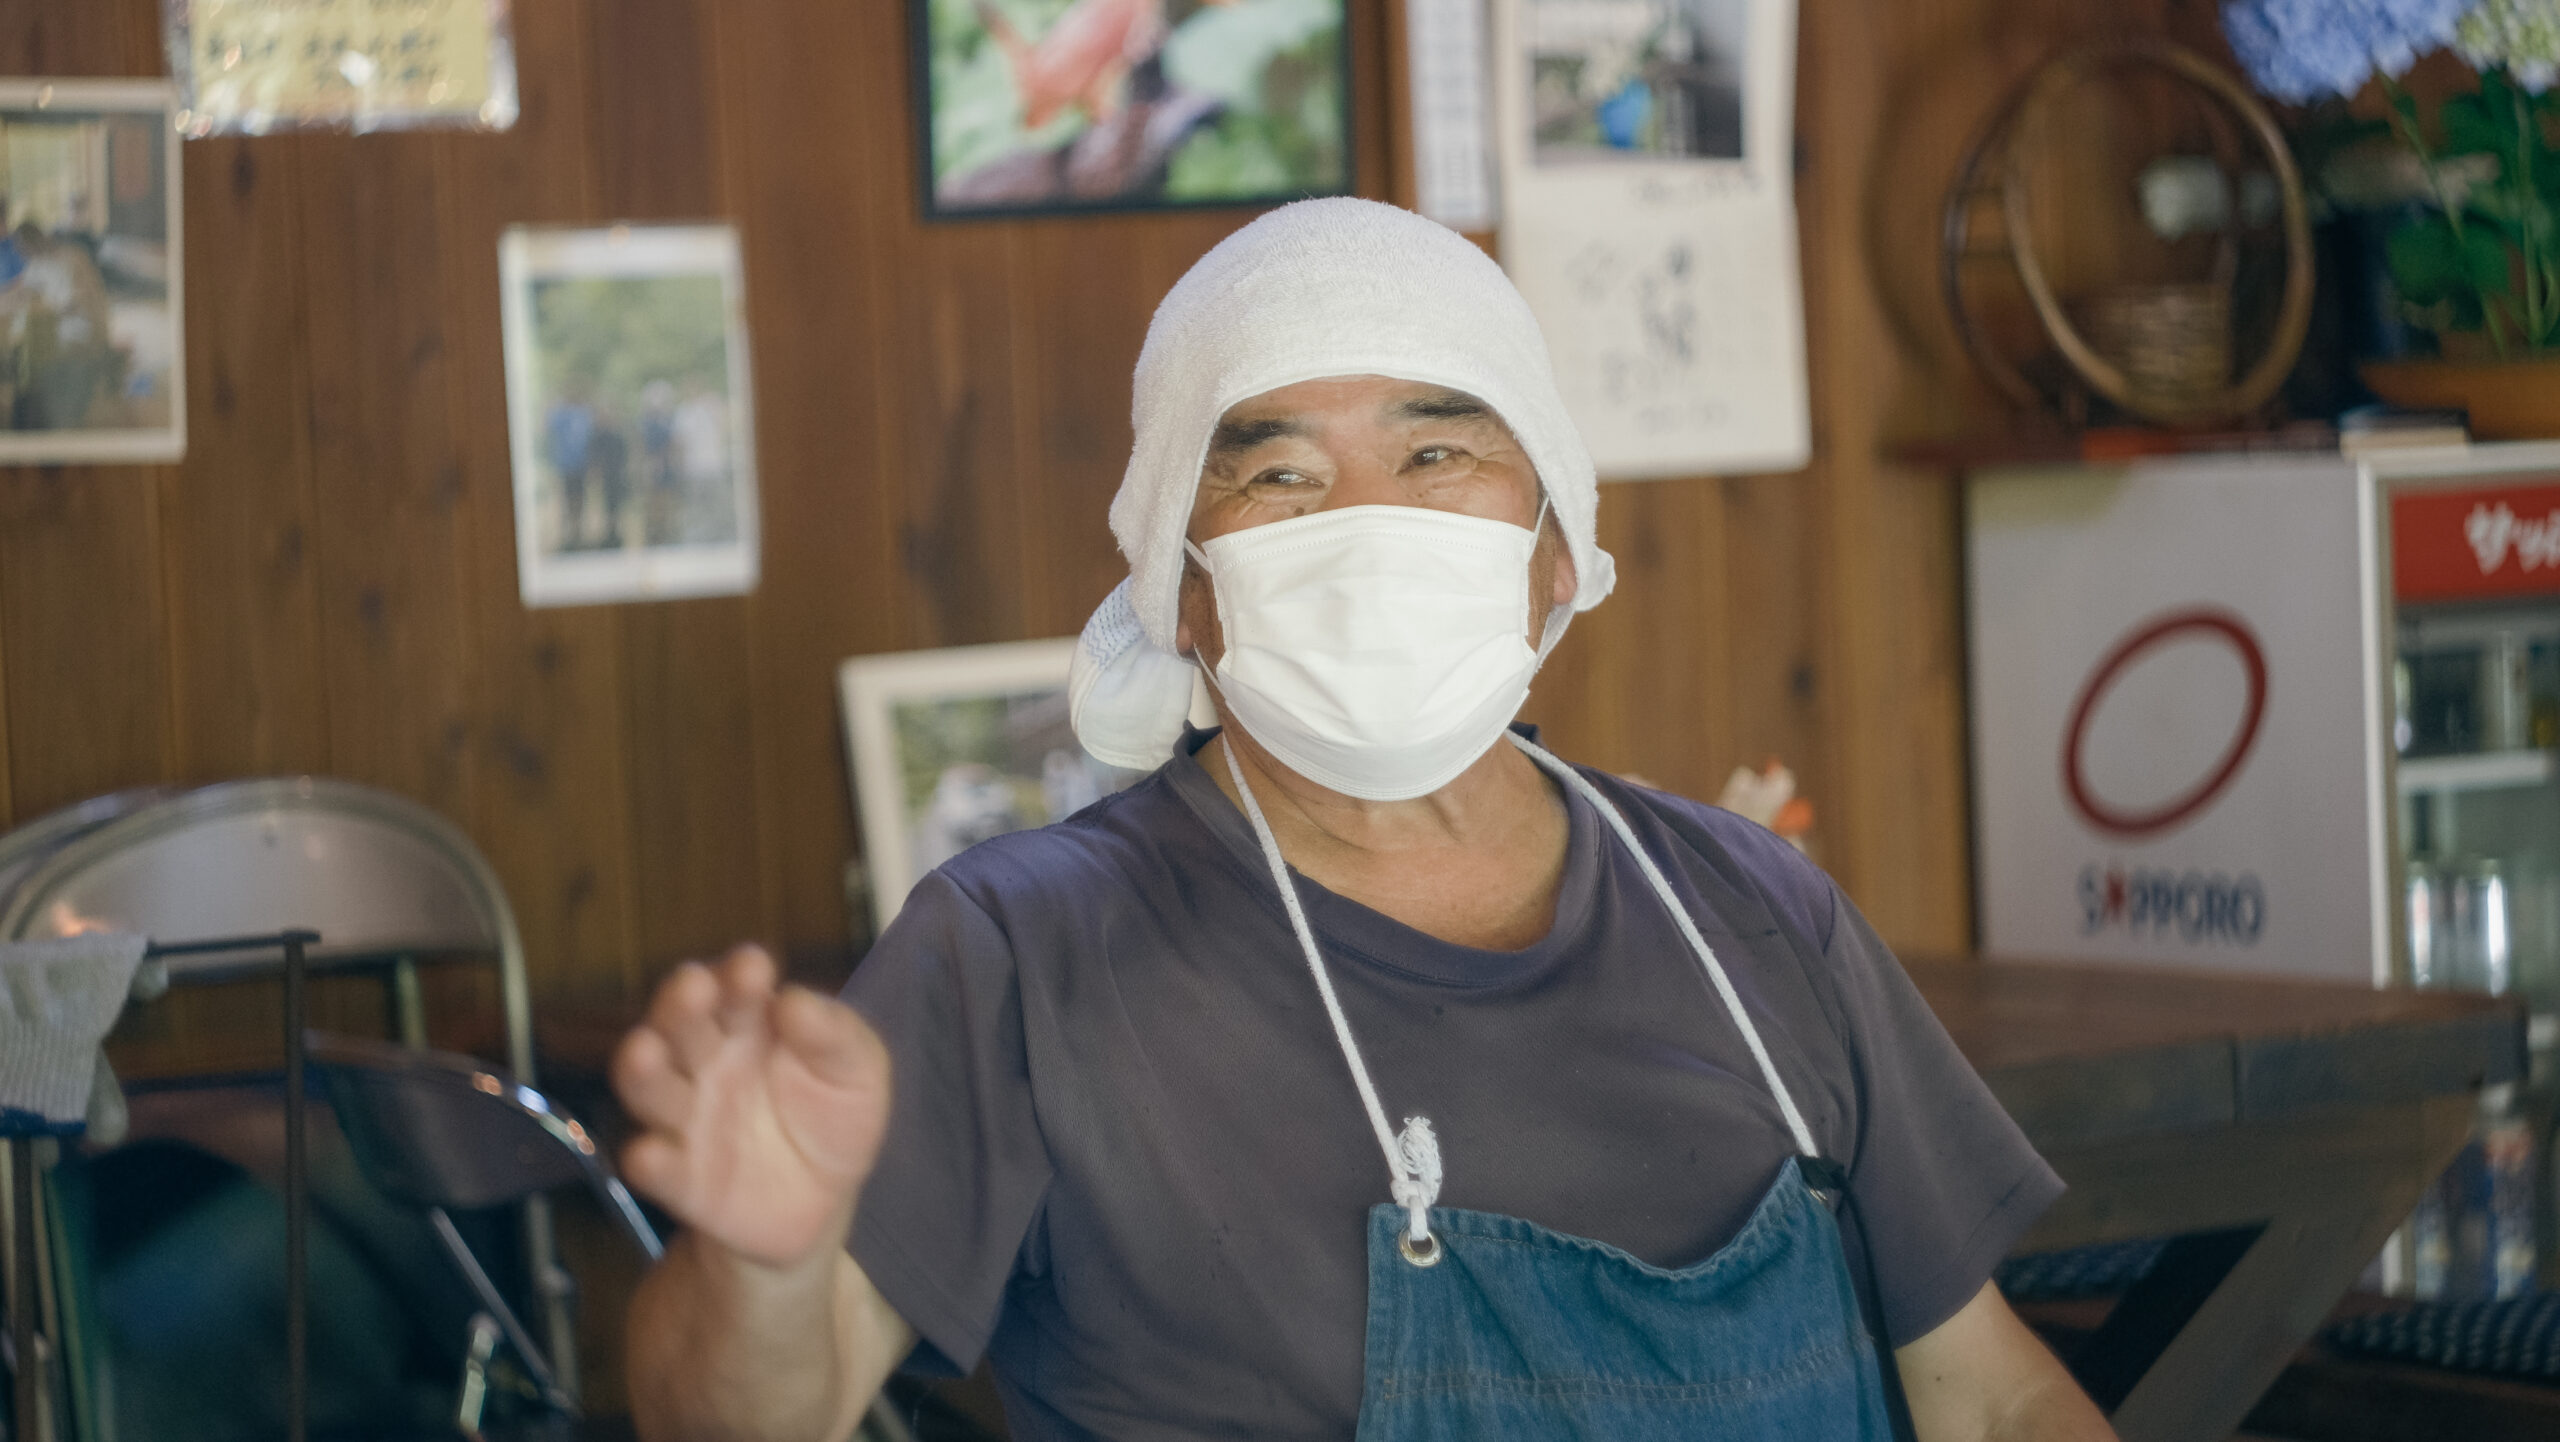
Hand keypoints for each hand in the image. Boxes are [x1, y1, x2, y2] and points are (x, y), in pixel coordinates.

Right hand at [611, 945, 891, 1268]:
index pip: (736, 989)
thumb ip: (836, 1035)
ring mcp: (688, 1120)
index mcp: (752, 1025)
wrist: (823, 1204)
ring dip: (642, 1068)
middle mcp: (707, 1062)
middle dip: (682, 1003)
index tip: (754, 967)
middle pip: (682, 1024)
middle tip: (694, 988)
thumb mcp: (859, 1073)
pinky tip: (649, 1156)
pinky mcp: (681, 1180)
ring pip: (650, 1087)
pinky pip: (657, 1168)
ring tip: (644, 1051)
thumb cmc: (834, 1118)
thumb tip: (795, 998)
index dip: (740, 975)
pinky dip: (649, 1161)